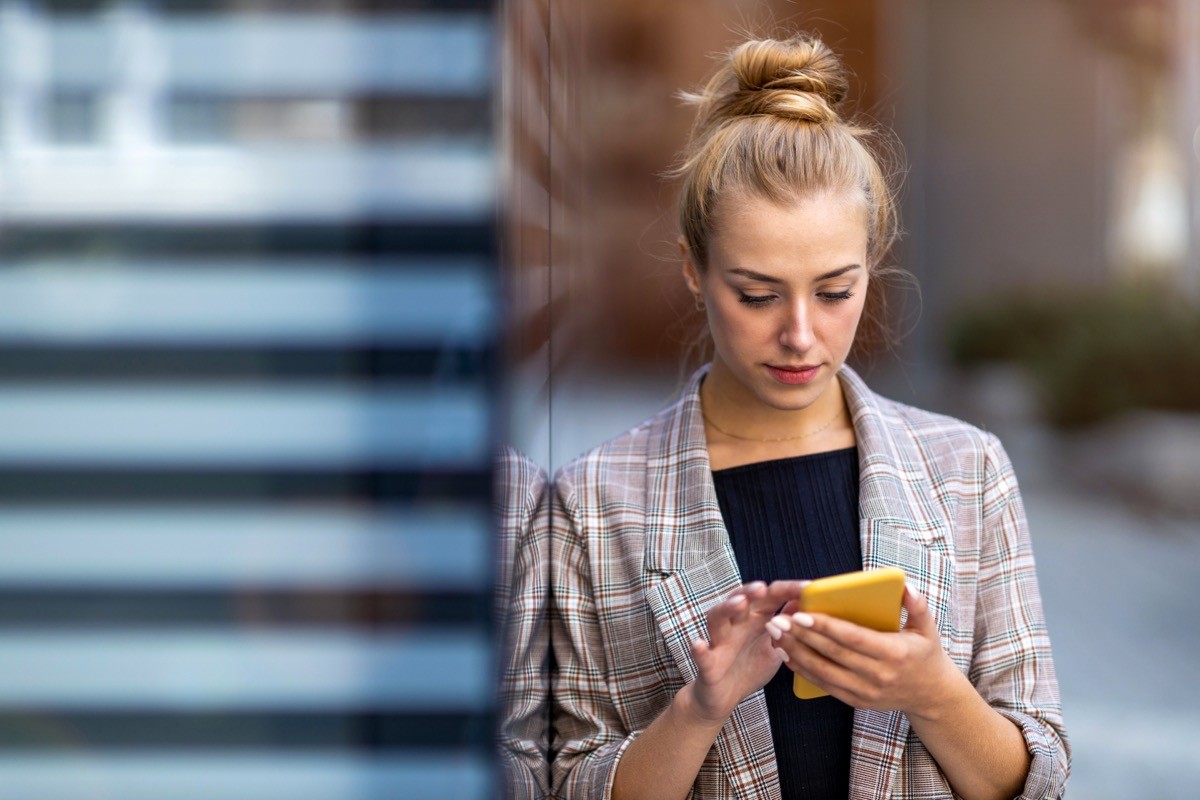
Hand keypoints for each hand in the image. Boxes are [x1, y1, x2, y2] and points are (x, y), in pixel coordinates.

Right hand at [683, 580, 807, 724]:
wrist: (724, 697)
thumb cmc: (750, 667)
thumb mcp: (776, 645)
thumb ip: (788, 625)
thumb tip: (807, 604)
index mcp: (755, 619)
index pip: (771, 597)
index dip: (788, 590)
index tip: (808, 586)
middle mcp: (736, 625)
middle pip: (740, 599)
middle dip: (751, 591)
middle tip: (763, 587)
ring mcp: (720, 642)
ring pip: (717, 618)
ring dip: (726, 608)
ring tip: (739, 604)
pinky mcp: (708, 664)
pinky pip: (702, 656)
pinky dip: (700, 650)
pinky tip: (699, 645)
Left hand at [766, 584, 960, 718]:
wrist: (931, 695)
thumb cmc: (925, 654)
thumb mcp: (928, 628)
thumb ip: (918, 606)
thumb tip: (905, 586)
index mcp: (894, 653)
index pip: (852, 638)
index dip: (825, 626)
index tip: (801, 614)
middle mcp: (878, 675)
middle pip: (832, 654)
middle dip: (801, 636)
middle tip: (778, 620)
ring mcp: (866, 691)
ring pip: (823, 672)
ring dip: (796, 653)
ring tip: (776, 635)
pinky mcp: (856, 701)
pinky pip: (825, 685)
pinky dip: (803, 671)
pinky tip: (787, 655)